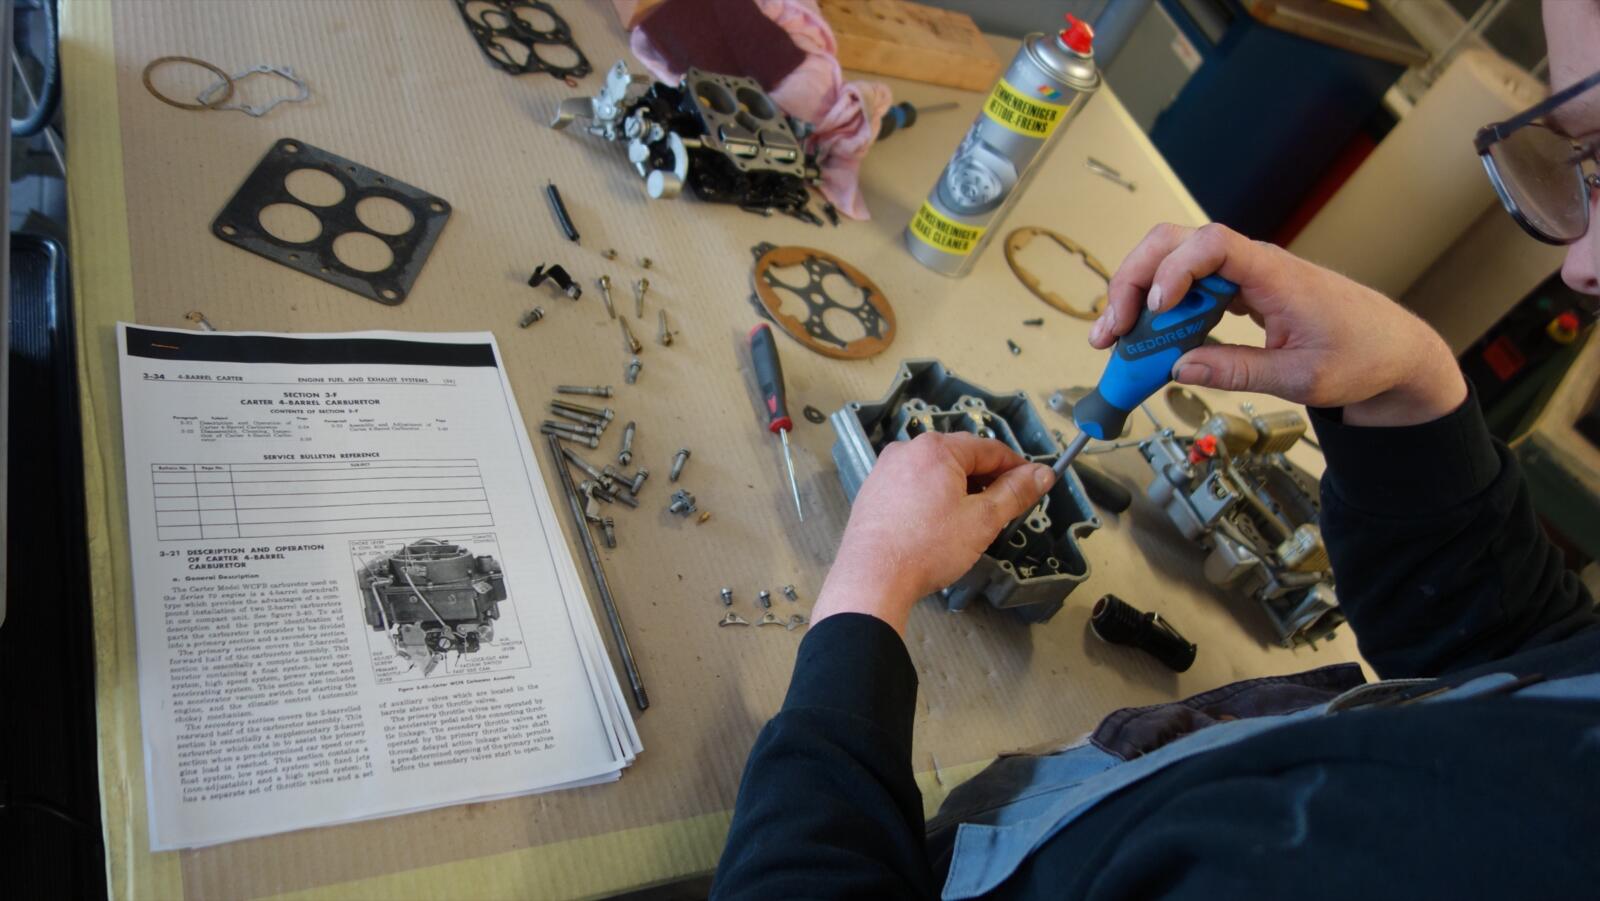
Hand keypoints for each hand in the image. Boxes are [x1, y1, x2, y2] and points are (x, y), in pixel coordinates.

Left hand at [813, 432, 1054, 634]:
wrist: (872, 579)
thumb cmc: (926, 548)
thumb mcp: (982, 520)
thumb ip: (1015, 493)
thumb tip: (1041, 474)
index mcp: (936, 449)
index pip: (989, 449)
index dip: (1016, 467)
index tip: (1033, 484)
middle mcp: (907, 451)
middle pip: (961, 458)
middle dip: (987, 480)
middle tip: (1005, 508)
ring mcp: (886, 471)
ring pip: (936, 473)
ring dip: (960, 490)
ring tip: (972, 522)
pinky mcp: (873, 493)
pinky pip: (914, 486)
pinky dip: (933, 499)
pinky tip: (939, 526)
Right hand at [1091, 223, 1466, 426]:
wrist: (1395, 353)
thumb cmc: (1363, 357)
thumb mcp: (1301, 378)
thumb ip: (1238, 371)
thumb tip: (1179, 368)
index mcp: (1275, 274)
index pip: (1211, 245)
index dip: (1174, 271)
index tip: (1156, 311)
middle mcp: (1253, 264)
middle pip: (1175, 243)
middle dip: (1133, 280)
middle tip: (1112, 330)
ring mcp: (1243, 274)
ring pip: (1173, 261)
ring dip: (1138, 295)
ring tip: (1116, 339)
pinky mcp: (1240, 290)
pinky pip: (1188, 287)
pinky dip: (1160, 310)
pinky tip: (1147, 340)